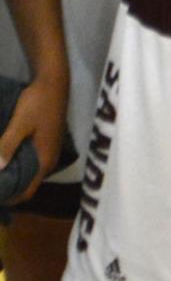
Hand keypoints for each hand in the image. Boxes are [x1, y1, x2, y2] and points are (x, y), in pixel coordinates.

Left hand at [0, 72, 66, 203]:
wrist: (54, 80)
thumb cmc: (38, 102)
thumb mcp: (20, 123)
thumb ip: (8, 146)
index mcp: (45, 160)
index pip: (27, 192)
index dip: (10, 199)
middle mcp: (50, 159)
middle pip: (29, 183)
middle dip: (11, 187)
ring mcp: (50, 149)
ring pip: (31, 171)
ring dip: (15, 174)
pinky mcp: (47, 140)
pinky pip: (32, 160)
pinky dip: (20, 164)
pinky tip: (7, 157)